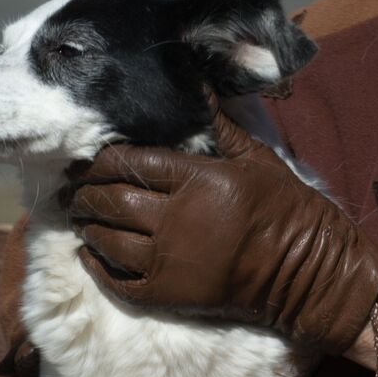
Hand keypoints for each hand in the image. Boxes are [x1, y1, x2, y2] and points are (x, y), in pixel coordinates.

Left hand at [64, 110, 377, 353]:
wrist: (306, 272)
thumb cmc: (286, 208)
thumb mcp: (256, 157)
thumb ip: (219, 124)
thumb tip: (196, 81)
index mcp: (197, 179)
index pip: (131, 162)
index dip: (100, 160)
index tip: (86, 159)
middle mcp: (176, 219)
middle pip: (111, 200)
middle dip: (84, 192)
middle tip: (70, 188)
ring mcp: (169, 261)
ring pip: (108, 239)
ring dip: (86, 225)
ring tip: (77, 215)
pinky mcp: (169, 295)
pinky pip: (118, 280)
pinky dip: (97, 265)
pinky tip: (89, 252)